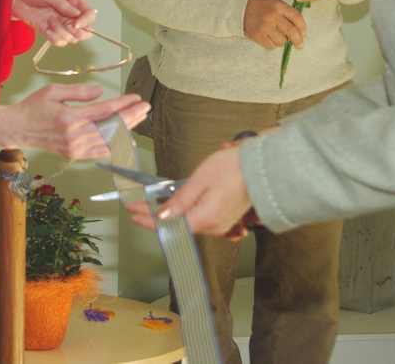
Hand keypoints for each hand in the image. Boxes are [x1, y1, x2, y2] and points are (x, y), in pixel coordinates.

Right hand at [0, 84, 149, 158]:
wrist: (18, 129)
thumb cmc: (34, 107)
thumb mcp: (53, 91)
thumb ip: (78, 91)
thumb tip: (99, 92)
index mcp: (70, 118)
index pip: (104, 111)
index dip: (123, 104)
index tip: (136, 98)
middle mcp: (74, 135)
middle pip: (110, 126)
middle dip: (131, 116)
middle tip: (145, 106)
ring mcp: (74, 148)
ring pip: (108, 139)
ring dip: (127, 129)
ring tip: (139, 118)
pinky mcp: (73, 155)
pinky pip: (99, 152)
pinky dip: (115, 146)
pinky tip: (127, 140)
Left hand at [13, 0, 95, 45]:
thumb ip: (63, 4)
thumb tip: (77, 14)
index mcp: (74, 1)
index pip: (89, 13)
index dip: (86, 21)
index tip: (75, 25)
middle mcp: (70, 14)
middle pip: (85, 30)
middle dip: (77, 32)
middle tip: (67, 27)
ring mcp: (61, 24)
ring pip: (72, 38)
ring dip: (62, 33)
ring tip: (49, 22)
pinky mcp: (51, 31)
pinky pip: (59, 41)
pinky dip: (54, 39)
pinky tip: (47, 31)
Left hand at [125, 145, 252, 235]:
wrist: (262, 167)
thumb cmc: (233, 167)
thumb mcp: (200, 178)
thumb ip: (180, 200)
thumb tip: (162, 216)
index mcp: (206, 218)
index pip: (169, 226)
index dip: (148, 219)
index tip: (132, 212)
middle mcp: (213, 227)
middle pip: (177, 227)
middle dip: (155, 218)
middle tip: (137, 206)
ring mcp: (221, 225)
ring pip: (187, 225)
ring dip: (169, 217)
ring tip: (151, 206)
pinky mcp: (225, 220)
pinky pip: (200, 221)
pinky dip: (185, 215)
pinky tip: (175, 209)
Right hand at [243, 0, 305, 49]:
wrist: (241, 9)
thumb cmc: (261, 7)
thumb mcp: (275, 3)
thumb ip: (287, 13)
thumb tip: (300, 30)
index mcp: (278, 6)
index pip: (296, 17)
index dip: (302, 27)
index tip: (303, 33)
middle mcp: (273, 16)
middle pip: (291, 31)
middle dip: (298, 40)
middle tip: (300, 45)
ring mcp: (265, 26)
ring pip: (281, 41)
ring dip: (282, 42)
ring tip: (277, 37)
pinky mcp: (258, 35)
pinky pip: (271, 46)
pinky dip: (272, 45)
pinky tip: (269, 39)